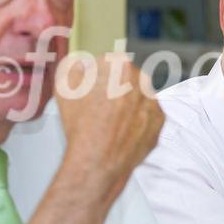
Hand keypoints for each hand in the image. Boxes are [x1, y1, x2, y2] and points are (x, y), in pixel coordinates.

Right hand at [55, 54, 163, 202]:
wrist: (98, 161)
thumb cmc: (82, 125)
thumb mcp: (63, 87)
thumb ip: (74, 67)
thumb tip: (82, 65)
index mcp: (119, 65)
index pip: (107, 63)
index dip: (96, 76)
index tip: (91, 88)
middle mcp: (141, 79)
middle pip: (126, 78)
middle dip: (114, 88)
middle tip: (100, 106)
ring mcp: (153, 99)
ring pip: (139, 95)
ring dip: (128, 103)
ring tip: (110, 121)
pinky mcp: (159, 119)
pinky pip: (147, 114)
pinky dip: (137, 119)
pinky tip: (122, 129)